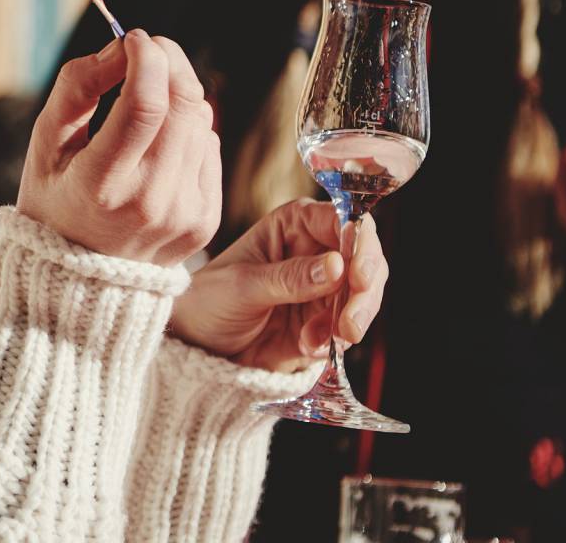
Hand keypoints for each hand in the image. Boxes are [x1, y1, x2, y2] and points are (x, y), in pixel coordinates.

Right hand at [16, 30, 220, 266]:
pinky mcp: (206, 220)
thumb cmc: (55, 203)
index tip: (133, 37)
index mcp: (102, 183)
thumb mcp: (45, 145)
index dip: (146, 57)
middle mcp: (150, 201)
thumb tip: (119, 48)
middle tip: (149, 49)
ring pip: (201, 122)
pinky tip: (160, 141)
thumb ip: (77, 88)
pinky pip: (210, 149)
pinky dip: (190, 130)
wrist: (80, 284)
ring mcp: (184, 213)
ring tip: (147, 100)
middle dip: (169, 62)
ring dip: (178, 94)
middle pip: (183, 105)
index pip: (144, 103)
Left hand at [170, 199, 387, 371]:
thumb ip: (290, 277)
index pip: (341, 219)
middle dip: (364, 290)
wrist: (199, 344)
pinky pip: (350, 328)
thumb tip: (338, 266)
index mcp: (294, 225)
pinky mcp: (329, 320)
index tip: (356, 271)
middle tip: (349, 322)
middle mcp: (317, 250)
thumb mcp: (243, 285)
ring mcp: (327, 287)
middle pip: (365, 258)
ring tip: (319, 340)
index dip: (358, 241)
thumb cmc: (210, 299)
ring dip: (352, 319)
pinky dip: (335, 341)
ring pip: (366, 295)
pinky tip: (305, 346)